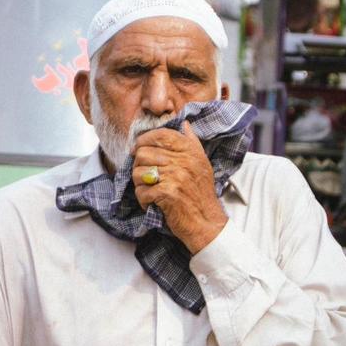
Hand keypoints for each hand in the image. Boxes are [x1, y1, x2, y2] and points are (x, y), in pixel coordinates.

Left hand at [131, 122, 227, 253]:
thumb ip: (191, 142)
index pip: (160, 135)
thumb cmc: (201, 193)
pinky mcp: (167, 193)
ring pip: (138, 173)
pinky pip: (141, 191)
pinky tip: (153, 203)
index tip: (139, 149)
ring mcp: (175, 177)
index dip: (144, 140)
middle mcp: (183, 161)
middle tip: (147, 177)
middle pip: (143, 153)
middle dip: (139, 166)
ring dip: (140, 185)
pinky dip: (143, 200)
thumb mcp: (202, 163)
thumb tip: (184, 124)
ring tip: (150, 190)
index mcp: (190, 151)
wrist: (207, 222)